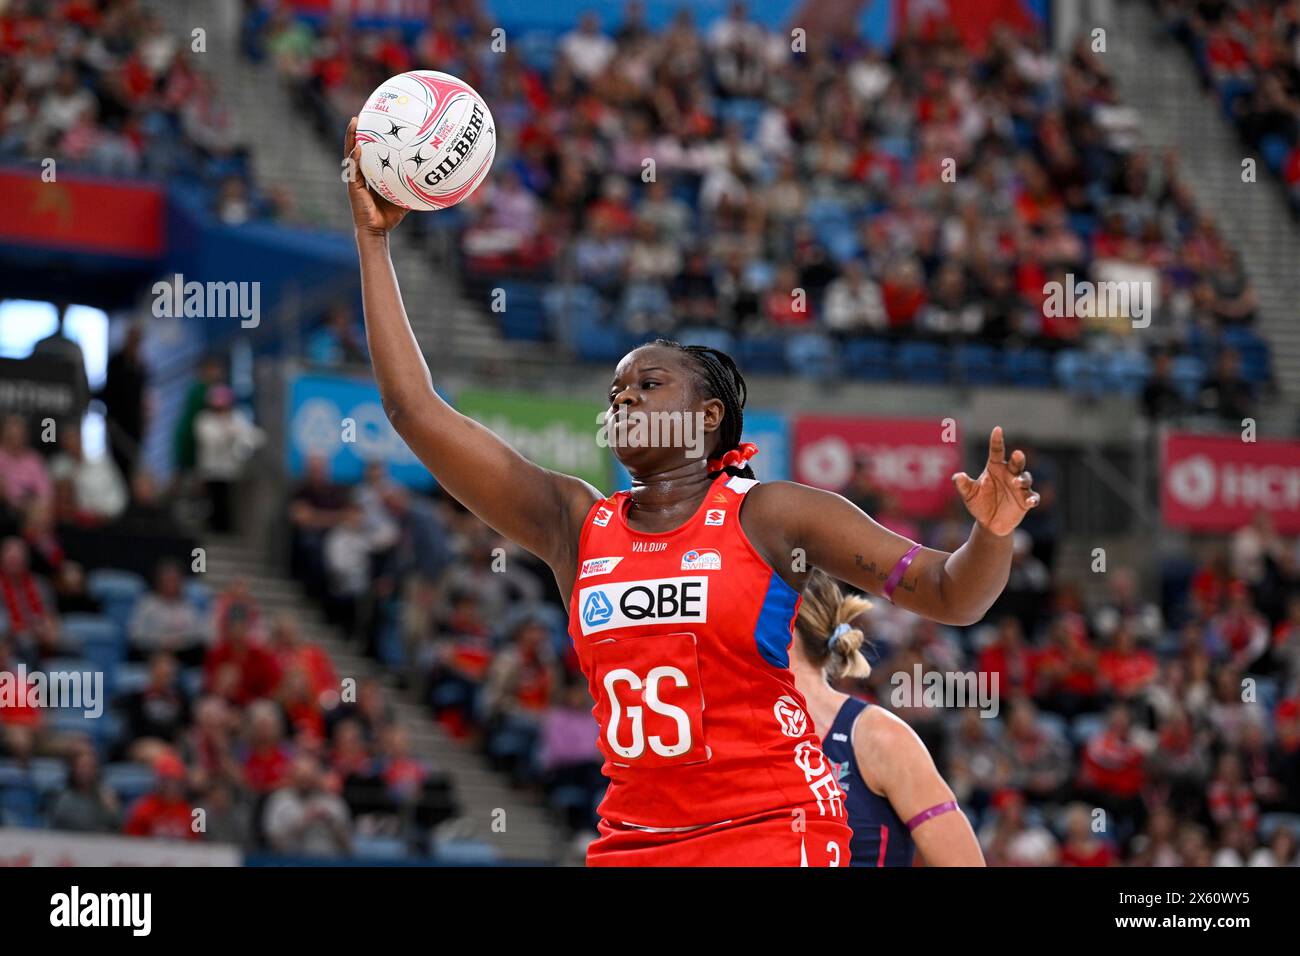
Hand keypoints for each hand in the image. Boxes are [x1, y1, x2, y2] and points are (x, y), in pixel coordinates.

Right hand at [344, 116, 407, 235]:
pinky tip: (358, 148)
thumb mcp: (405, 195)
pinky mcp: (353, 187)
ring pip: (351, 154)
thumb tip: (432, 177)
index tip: (372, 120)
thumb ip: (413, 184)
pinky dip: (355, 158)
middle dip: (356, 131)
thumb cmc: (390, 214)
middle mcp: (361, 173)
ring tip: (354, 122)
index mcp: (371, 173)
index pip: (368, 151)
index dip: (367, 137)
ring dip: (351, 138)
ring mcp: (356, 179)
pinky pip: (354, 169)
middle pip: (356, 147)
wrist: (378, 230)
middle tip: (359, 115)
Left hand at [952, 426, 1039, 536]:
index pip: (997, 451)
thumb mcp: (968, 495)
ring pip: (1025, 478)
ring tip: (1016, 482)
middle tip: (1017, 454)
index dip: (997, 441)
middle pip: (1016, 463)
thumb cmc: (979, 503)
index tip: (997, 429)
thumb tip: (958, 476)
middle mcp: (1009, 474)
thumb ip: (963, 485)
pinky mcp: (1025, 501)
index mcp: (995, 468)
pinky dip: (1033, 498)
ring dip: (1023, 479)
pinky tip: (1030, 501)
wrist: (989, 523)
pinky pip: (1033, 497)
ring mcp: (1019, 487)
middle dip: (1018, 458)